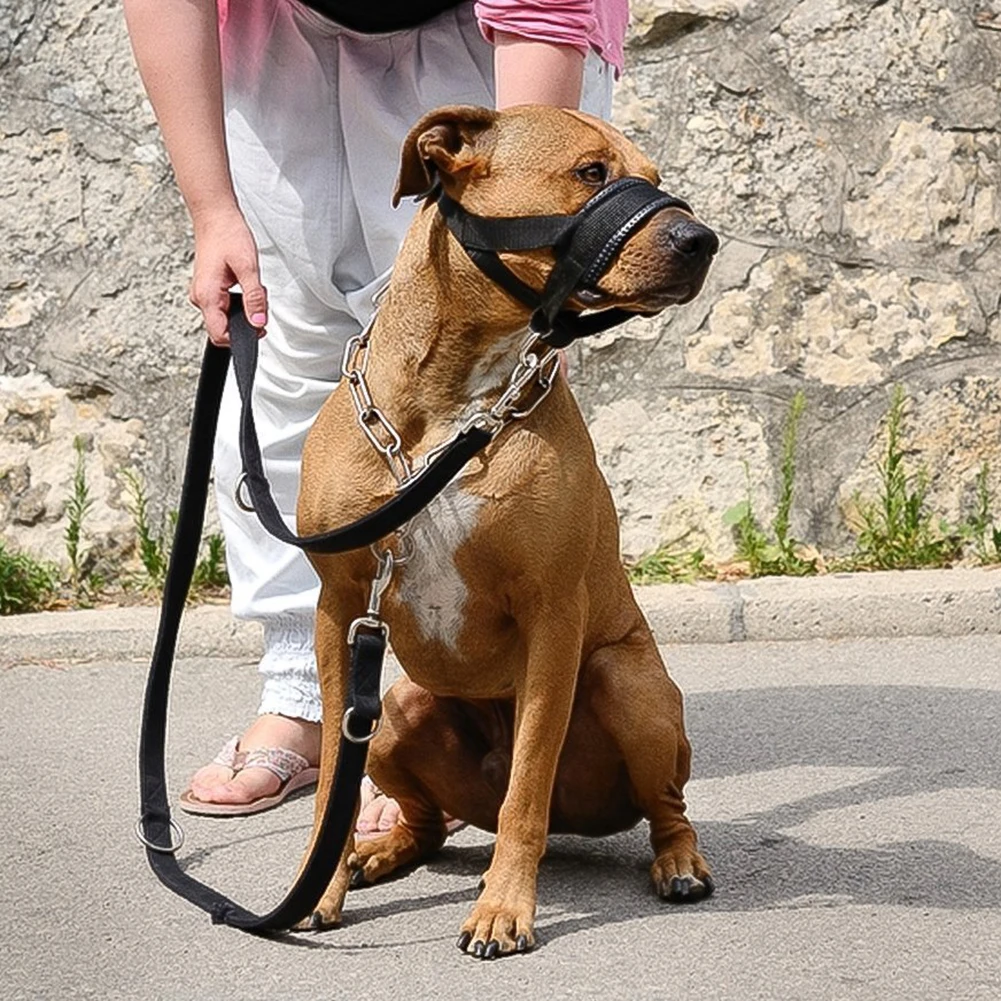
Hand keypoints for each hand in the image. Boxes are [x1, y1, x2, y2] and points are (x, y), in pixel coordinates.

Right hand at [189, 205, 268, 346]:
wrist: (216, 215)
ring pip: (227, 317)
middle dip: (247, 321)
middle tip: (260, 300)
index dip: (242, 338)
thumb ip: (255, 299)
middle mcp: (200, 298)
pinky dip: (240, 300)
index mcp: (207, 296)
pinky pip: (225, 305)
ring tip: (252, 287)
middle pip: (225, 328)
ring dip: (245, 309)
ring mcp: (203, 293)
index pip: (220, 335)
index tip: (259, 327)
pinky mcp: (209, 288)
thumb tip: (259, 322)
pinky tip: (245, 285)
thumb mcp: (248, 269)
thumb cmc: (228, 235)